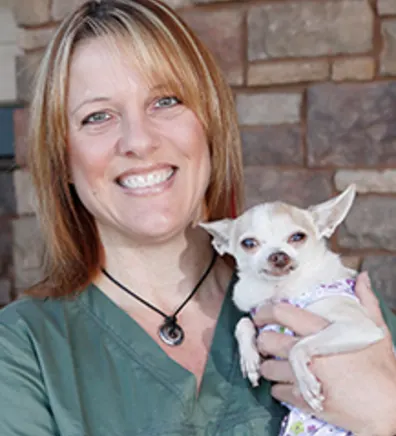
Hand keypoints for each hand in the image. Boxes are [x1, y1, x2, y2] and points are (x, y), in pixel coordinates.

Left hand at [253, 272, 395, 435]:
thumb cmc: (380, 367)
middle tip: (265, 340)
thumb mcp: (374, 329)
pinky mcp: (303, 399)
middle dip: (262, 340)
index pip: (280, 312)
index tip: (259, 314)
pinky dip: (279, 388)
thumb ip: (364, 300)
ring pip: (267, 367)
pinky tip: (287, 384)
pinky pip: (277, 391)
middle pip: (266, 340)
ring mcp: (302, 377)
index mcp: (320, 331)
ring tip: (274, 363)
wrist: (387, 407)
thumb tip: (362, 277)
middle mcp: (306, 351)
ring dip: (268, 364)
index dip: (263, 311)